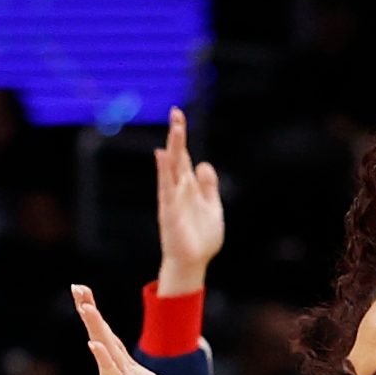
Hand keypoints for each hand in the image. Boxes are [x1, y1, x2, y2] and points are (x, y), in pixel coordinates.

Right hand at [73, 284, 181, 374]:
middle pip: (101, 334)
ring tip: (86, 307)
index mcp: (117, 362)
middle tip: (77, 288)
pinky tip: (94, 344)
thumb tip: (109, 344)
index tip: (81, 289)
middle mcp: (113, 369)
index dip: (94, 311)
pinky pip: (113, 373)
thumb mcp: (137, 374)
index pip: (105, 331)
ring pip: (105, 349)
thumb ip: (122, 360)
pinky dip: (103, 359)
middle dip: (89, 311)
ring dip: (96, 328)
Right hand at [155, 106, 222, 294]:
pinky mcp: (169, 211)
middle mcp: (178, 189)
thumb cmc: (201, 238)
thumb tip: (205, 164)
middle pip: (177, 157)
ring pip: (171, 168)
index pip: (185, 157)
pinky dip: (164, 172)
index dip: (182, 138)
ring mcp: (173, 198)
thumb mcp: (212, 208)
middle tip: (176, 112)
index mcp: (189, 187)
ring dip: (173, 147)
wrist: (193, 262)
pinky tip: (163, 156)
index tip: (179, 116)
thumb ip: (209, 187)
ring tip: (175, 128)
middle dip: (177, 135)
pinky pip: (166, 188)